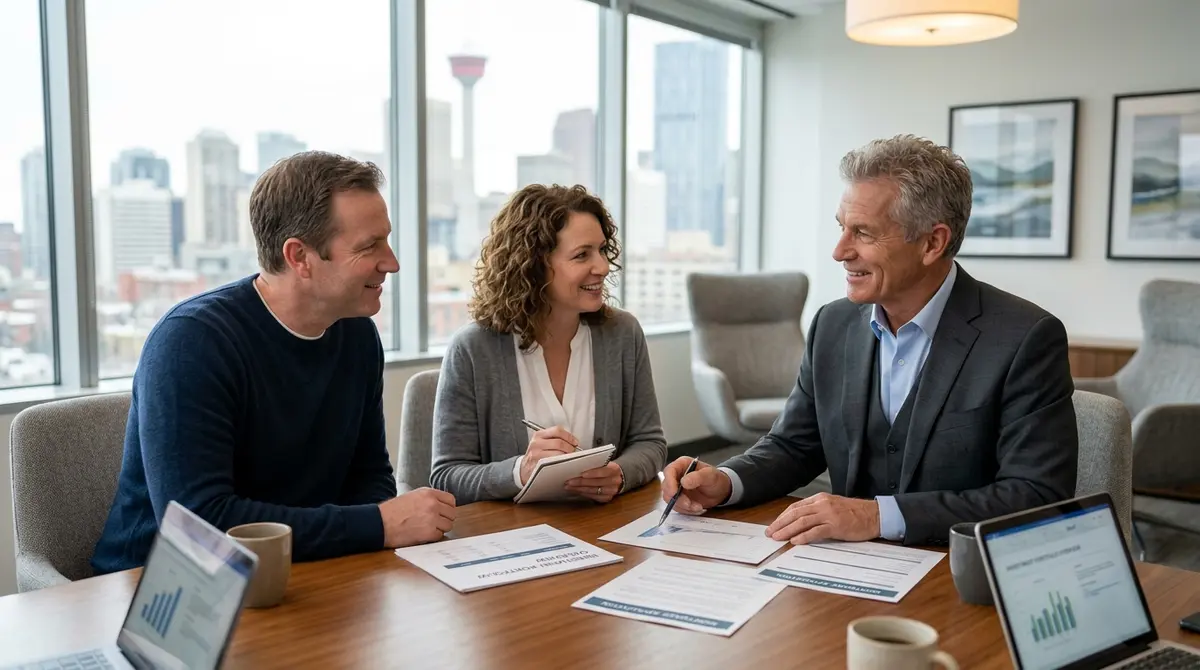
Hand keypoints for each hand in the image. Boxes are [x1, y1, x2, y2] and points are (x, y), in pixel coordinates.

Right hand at [378, 487, 456, 547]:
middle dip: (444, 519)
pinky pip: (440, 535)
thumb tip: (441, 506)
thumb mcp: (412, 496)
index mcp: (428, 493)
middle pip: (452, 514)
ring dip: (440, 529)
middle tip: (434, 523)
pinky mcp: (429, 532)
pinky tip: (422, 534)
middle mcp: (432, 504)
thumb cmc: (392, 511)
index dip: (447, 508)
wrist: (380, 523)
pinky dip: (433, 537)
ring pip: (448, 525)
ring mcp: (432, 518)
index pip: (451, 500)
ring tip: (427, 528)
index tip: (443, 513)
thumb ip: (428, 499)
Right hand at [519, 426, 578, 484]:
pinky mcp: (538, 466)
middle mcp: (536, 443)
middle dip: (570, 448)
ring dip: (567, 457)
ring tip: (569, 459)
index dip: (569, 436)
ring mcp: (536, 455)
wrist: (524, 469)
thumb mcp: (541, 442)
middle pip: (559, 443)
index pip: (557, 431)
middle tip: (573, 452)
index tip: (575, 442)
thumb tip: (573, 441)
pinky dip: (562, 464)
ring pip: (558, 454)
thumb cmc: (537, 455)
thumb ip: (554, 438)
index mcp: (539, 435)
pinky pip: (554, 464)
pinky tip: (564, 465)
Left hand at [565, 462, 623, 502]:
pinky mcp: (607, 498)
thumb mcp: (603, 463)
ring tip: (569, 486)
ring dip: (579, 489)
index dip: (592, 473)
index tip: (581, 474)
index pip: (603, 471)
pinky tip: (576, 490)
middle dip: (581, 482)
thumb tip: (577, 465)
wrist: (615, 477)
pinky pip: (593, 497)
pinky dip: (583, 493)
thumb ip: (594, 463)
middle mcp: (615, 481)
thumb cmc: (605, 468)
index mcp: (614, 469)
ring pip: (593, 491)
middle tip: (569, 481)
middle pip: (596, 482)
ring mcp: (611, 491)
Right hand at [659, 456, 730, 514]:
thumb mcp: (710, 475)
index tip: (674, 493)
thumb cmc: (716, 479)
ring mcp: (677, 488)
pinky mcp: (679, 499)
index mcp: (682, 465)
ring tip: (697, 507)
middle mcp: (676, 476)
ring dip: (682, 506)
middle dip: (677, 498)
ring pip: (670, 499)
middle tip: (689, 504)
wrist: (721, 491)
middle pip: (667, 487)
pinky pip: (676, 506)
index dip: (669, 482)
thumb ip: (697, 477)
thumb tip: (684, 482)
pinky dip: (685, 510)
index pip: (669, 471)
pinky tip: (696, 508)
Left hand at [765, 493, 879, 543]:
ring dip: (787, 530)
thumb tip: (801, 523)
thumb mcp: (833, 507)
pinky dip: (804, 536)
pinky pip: (816, 531)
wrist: (875, 515)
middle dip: (780, 523)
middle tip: (770, 533)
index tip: (774, 525)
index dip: (783, 517)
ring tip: (777, 537)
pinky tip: (795, 541)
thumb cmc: (856, 513)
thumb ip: (818, 512)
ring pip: (802, 521)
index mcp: (820, 499)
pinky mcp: (836, 526)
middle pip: (795, 513)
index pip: (796, 507)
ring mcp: (829, 514)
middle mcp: (822, 504)